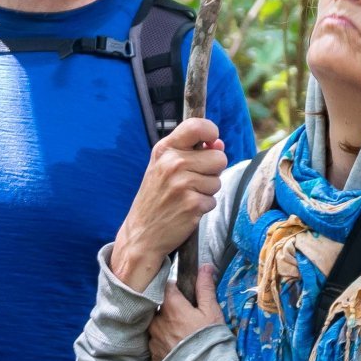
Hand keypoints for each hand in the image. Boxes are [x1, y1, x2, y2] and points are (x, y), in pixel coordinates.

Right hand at [110, 119, 227, 289]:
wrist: (141, 233)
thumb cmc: (155, 197)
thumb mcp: (164, 167)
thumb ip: (191, 152)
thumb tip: (219, 144)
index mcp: (164, 150)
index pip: (197, 126)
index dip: (211, 132)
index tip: (211, 142)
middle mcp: (173, 164)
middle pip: (219, 157)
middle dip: (212, 171)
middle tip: (191, 182)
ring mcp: (182, 184)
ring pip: (217, 181)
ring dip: (207, 191)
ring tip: (185, 197)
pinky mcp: (192, 204)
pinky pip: (213, 200)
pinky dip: (203, 207)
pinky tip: (186, 210)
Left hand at [148, 264, 225, 360]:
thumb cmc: (209, 340)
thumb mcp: (212, 312)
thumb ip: (205, 288)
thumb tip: (205, 267)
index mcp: (170, 307)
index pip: (165, 286)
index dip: (174, 287)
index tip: (183, 291)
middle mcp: (156, 321)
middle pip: (159, 306)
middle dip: (169, 308)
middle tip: (184, 315)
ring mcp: (152, 339)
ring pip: (155, 325)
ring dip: (164, 325)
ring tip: (180, 333)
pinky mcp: (152, 355)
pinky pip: (155, 342)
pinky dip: (163, 342)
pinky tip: (176, 347)